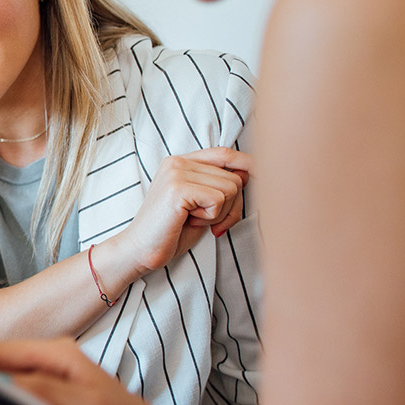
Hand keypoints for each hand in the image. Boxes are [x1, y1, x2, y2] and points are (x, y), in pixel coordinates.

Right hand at [111, 148, 252, 274]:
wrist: (139, 251)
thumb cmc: (171, 232)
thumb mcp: (202, 206)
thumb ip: (220, 187)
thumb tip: (251, 172)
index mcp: (181, 161)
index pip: (226, 154)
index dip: (249, 165)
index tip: (265, 178)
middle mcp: (178, 161)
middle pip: (235, 176)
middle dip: (232, 206)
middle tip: (210, 222)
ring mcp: (176, 172)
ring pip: (231, 188)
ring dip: (220, 213)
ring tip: (195, 220)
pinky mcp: (177, 187)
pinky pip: (218, 199)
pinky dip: (211, 217)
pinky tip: (189, 221)